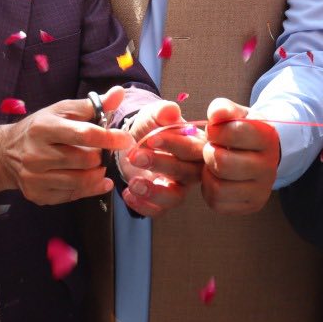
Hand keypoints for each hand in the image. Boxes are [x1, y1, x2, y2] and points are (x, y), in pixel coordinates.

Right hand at [0, 87, 134, 204]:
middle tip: (101, 152)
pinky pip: (72, 196)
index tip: (125, 139)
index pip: (83, 134)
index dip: (108, 138)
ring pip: (80, 181)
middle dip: (100, 156)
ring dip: (97, 174)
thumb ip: (92, 105)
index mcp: (43, 128)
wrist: (5, 153)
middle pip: (85, 160)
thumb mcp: (62, 111)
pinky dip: (89, 189)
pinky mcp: (38, 195)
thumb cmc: (40, 128)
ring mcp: (35, 178)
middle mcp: (36, 154)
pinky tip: (95, 180)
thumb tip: (119, 93)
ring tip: (98, 166)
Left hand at [118, 100, 201, 215]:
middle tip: (135, 156)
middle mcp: (192, 168)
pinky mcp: (162, 200)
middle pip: (186, 173)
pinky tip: (127, 193)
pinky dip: (142, 206)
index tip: (152, 138)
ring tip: (133, 183)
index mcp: (195, 145)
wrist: (133, 142)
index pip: (193, 148)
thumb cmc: (150, 127)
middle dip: (161, 165)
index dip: (174, 144)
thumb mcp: (153, 115)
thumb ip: (161, 112)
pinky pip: (158, 210)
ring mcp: (178, 186)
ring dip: (154, 192)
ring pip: (176, 197)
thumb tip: (171, 110)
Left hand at [200, 98, 280, 214]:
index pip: (233, 132)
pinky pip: (217, 204)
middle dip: (209, 153)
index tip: (215, 131)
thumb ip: (223, 108)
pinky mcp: (252, 205)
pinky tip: (216, 179)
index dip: (215, 131)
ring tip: (213, 164)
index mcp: (267, 138)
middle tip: (211, 149)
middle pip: (223, 163)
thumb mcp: (236, 114)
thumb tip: (215, 115)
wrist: (258, 153)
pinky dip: (209, 191)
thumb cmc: (242, 130)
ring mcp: (262, 190)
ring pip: (218, 188)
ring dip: (207, 174)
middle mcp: (269, 167)